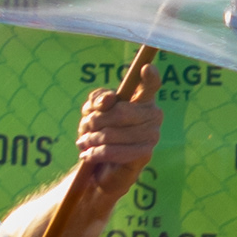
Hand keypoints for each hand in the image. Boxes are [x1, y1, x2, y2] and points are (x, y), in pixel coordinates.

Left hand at [73, 81, 162, 196]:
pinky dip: (97, 153)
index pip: (151, 84)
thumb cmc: (101, 133)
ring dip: (92, 138)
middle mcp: (154, 115)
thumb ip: (98, 100)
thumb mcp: (93, 111)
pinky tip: (87, 154)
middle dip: (95, 120)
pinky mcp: (145, 154)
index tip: (145, 68)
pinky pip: (116, 151)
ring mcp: (153, 135)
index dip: (150, 76)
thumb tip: (108, 101)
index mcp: (143, 99)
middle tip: (83, 127)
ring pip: (114, 132)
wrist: (104, 169)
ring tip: (83, 142)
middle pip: (120, 112)